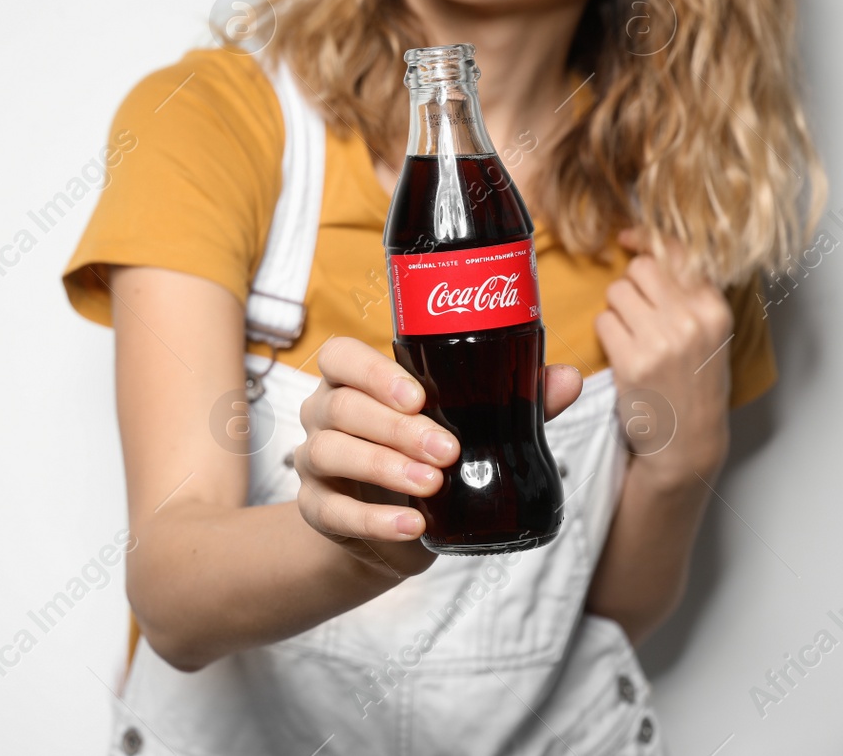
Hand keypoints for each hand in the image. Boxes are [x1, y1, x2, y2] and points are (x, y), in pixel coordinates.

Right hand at [294, 336, 582, 576]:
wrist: (395, 525)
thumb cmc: (427, 457)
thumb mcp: (466, 427)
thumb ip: (511, 401)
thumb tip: (567, 378)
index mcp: (354, 381)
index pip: (340, 356)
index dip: (371, 371)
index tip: (417, 395)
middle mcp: (325, 413)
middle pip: (341, 407)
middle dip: (395, 428)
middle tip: (448, 450)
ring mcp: (314, 461)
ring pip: (327, 452)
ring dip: (381, 468)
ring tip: (432, 485)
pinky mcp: (316, 509)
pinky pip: (332, 510)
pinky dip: (372, 520)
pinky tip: (411, 525)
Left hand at [596, 229, 733, 484]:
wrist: (687, 439)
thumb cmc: (694, 381)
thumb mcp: (709, 331)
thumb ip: (687, 291)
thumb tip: (647, 247)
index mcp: (714, 308)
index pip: (678, 252)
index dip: (647, 238)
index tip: (628, 238)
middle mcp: (691, 320)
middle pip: (640, 269)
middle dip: (630, 284)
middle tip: (638, 311)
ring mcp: (661, 341)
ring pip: (617, 292)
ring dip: (616, 309)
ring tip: (634, 335)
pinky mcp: (632, 362)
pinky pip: (602, 322)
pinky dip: (606, 333)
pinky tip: (623, 352)